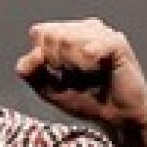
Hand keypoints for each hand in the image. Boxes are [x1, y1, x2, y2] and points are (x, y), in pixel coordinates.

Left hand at [14, 18, 146, 132]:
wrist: (119, 119)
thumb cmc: (88, 102)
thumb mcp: (50, 89)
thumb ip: (32, 73)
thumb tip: (28, 59)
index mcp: (70, 33)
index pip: (40, 32)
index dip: (42, 57)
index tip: (59, 74)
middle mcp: (86, 28)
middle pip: (52, 34)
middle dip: (57, 61)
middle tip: (78, 76)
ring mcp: (102, 33)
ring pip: (67, 39)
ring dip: (72, 64)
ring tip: (89, 74)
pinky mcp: (117, 43)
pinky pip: (88, 48)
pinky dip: (86, 64)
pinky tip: (97, 70)